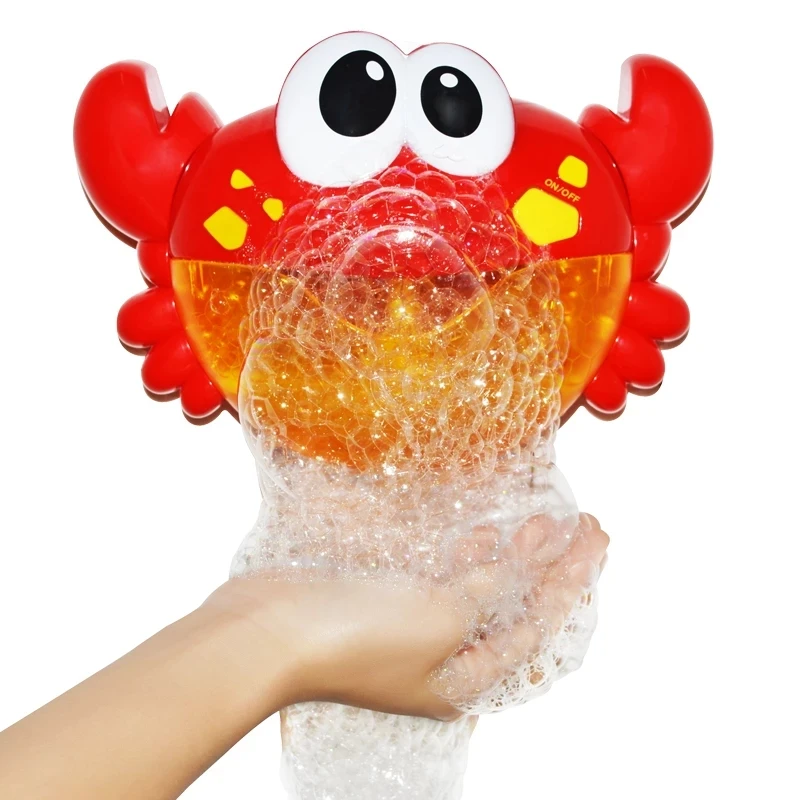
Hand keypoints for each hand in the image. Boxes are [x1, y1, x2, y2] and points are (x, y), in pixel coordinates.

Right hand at [203, 513, 608, 720]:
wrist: (271, 631)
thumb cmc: (355, 637)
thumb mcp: (440, 616)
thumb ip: (487, 589)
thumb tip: (519, 564)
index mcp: (466, 679)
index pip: (537, 621)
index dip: (571, 576)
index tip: (595, 536)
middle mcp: (447, 661)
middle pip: (514, 607)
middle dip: (550, 566)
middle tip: (581, 526)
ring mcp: (417, 631)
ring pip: (482, 589)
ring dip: (511, 556)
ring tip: (541, 522)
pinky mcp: (390, 603)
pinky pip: (445, 578)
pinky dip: (468, 557)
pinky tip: (482, 533)